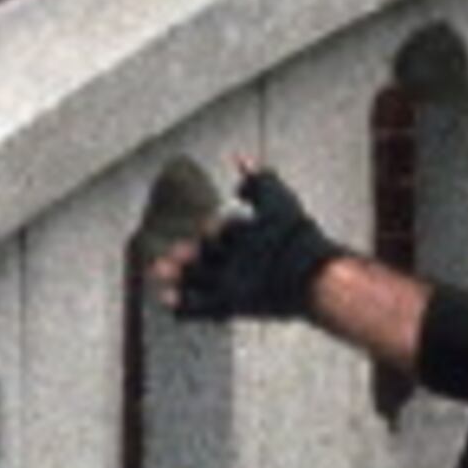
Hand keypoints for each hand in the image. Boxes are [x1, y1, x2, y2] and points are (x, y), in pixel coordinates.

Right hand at [161, 164, 349, 321]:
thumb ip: (258, 178)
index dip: (214, 230)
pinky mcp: (232, 306)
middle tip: (173, 253)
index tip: (213, 227)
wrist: (309, 273)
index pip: (222, 233)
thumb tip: (240, 158)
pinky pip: (202, 309)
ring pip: (197, 280)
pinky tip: (166, 299)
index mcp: (249, 239)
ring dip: (177, 277)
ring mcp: (234, 285)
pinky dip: (183, 305)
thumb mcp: (277, 199)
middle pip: (204, 257)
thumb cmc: (294, 235)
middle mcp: (240, 263)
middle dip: (184, 253)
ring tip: (158, 271)